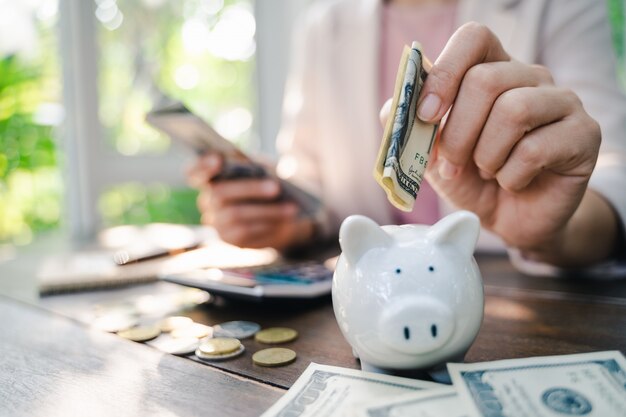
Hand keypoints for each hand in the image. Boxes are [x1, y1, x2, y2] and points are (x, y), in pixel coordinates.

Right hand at [186, 153, 313, 249]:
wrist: (282, 214)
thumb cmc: (268, 184)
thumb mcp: (263, 170)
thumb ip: (256, 167)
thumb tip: (262, 171)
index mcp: (210, 178)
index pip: (194, 172)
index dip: (202, 166)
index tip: (219, 159)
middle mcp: (207, 201)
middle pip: (220, 193)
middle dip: (250, 189)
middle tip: (275, 187)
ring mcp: (216, 221)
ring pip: (236, 214)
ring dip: (267, 211)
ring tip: (291, 208)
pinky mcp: (230, 238)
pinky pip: (246, 231)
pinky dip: (267, 224)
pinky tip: (286, 220)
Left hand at [406, 23, 614, 264]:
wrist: (509, 220)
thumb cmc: (471, 179)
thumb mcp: (430, 154)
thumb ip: (409, 126)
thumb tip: (396, 105)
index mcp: (492, 69)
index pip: (474, 38)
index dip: (445, 73)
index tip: (426, 114)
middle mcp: (530, 77)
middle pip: (486, 79)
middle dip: (458, 132)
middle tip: (453, 164)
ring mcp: (562, 102)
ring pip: (514, 109)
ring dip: (486, 155)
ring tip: (487, 172)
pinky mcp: (584, 134)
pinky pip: (536, 149)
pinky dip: (511, 176)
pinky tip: (513, 182)